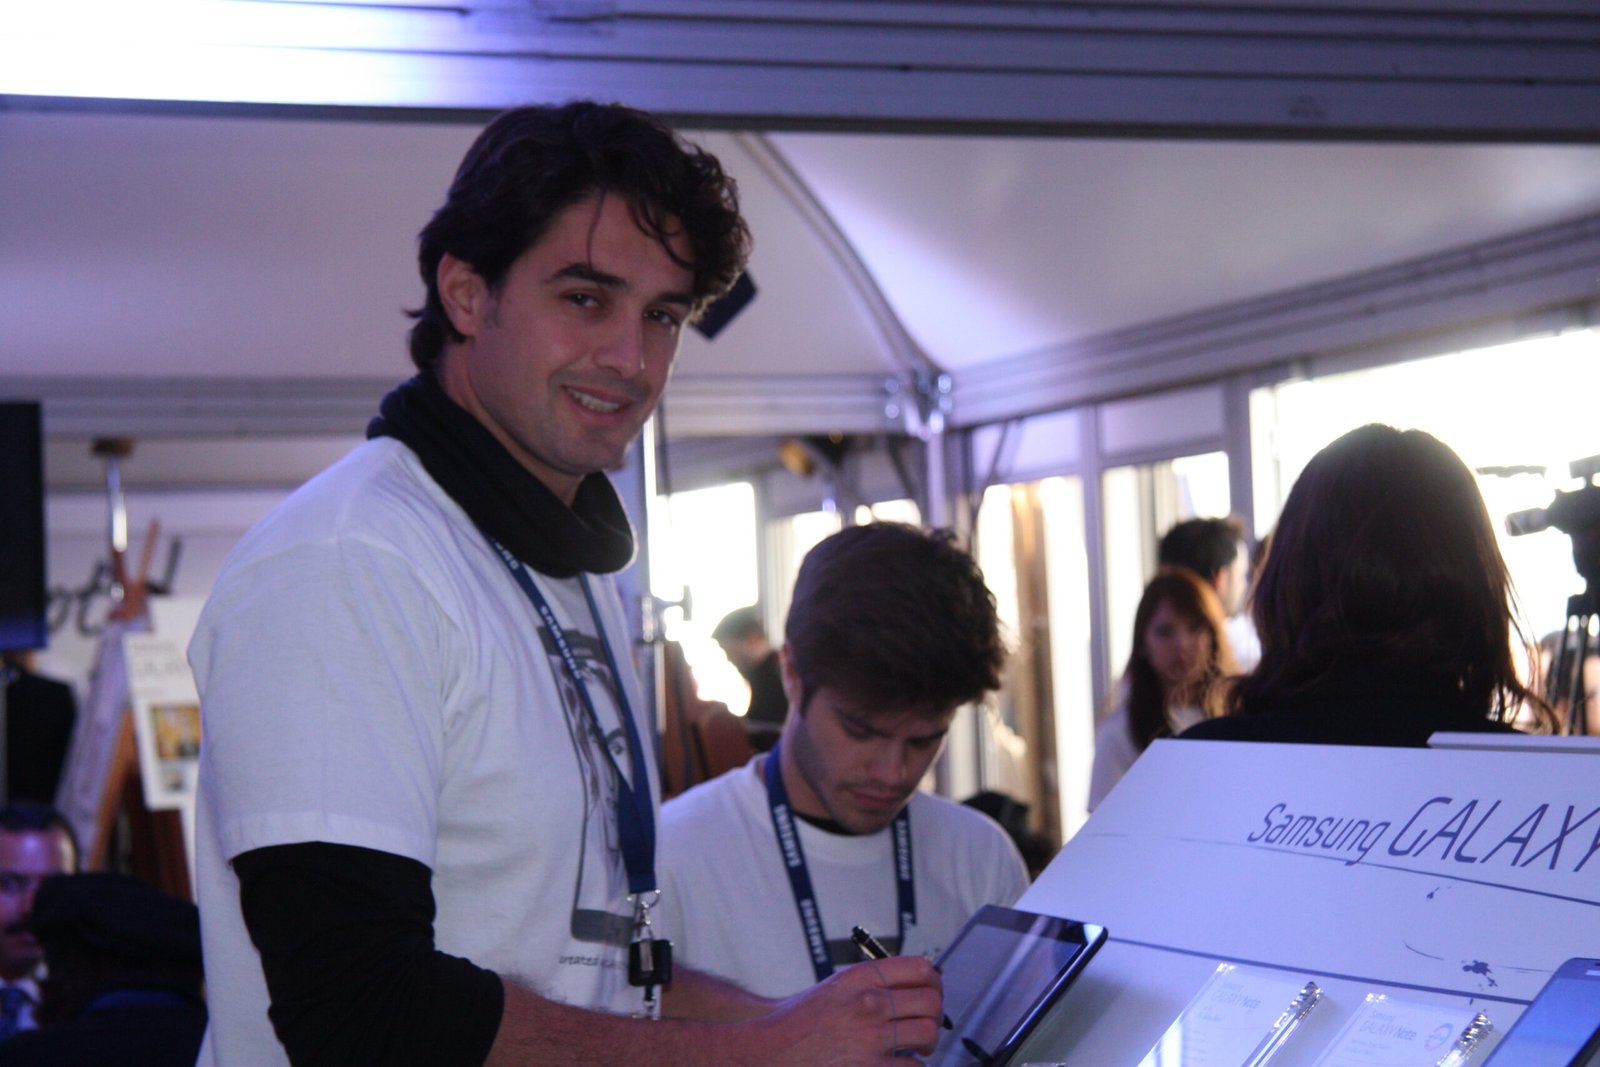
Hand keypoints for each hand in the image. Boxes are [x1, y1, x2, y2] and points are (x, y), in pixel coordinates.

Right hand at [724, 955, 942, 1064]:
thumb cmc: (800, 1022)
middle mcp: (868, 1003)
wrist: (769, 1052)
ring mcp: (870, 1038)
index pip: (920, 968)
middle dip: (935, 1015)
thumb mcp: (835, 988)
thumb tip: (914, 987)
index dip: (934, 981)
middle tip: (927, 1023)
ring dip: (927, 1043)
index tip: (933, 992)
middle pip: (931, 1001)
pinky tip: (900, 1065)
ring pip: (928, 1034)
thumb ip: (872, 985)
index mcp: (860, 978)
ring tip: (917, 1047)